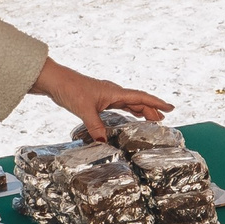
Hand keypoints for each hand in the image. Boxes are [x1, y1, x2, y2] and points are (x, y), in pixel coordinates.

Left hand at [35, 57, 172, 140]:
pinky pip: (119, 105)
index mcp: (114, 92)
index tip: (170, 108)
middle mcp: (112, 92)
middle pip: (138, 101)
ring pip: (129, 103)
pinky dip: (127, 111)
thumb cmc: (70, 90)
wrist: (54, 81)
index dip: (156, 103)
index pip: (141, 97)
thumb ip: (95, 126)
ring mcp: (105, 96)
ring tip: (152, 119)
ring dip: (141, 110)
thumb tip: (104, 143)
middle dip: (152, 110)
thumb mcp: (84, 110)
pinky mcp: (97, 100)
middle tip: (163, 121)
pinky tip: (129, 116)